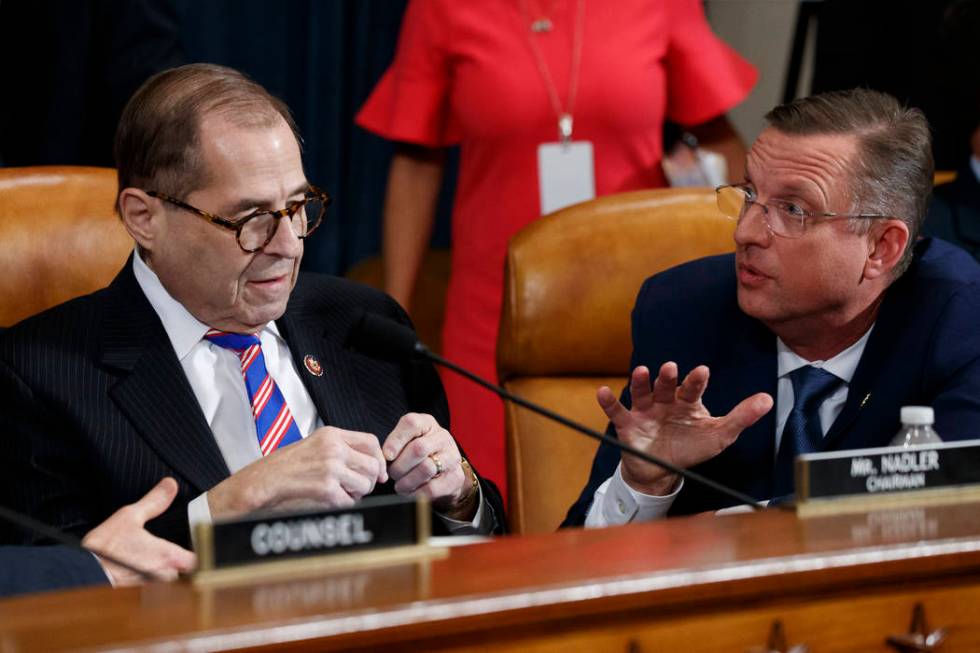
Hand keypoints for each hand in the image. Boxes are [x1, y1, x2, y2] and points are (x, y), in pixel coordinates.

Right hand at [81, 477, 195, 585]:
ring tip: (146, 564)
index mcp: (167, 556)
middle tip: (162, 555)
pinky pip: (150, 592)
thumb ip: (154, 502)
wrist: (78, 576)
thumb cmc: (104, 549)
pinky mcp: (136, 599)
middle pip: (182, 573)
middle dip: (175, 565)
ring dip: (160, 575)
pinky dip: (146, 585)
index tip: (191, 548)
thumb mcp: (128, 518)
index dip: (197, 555)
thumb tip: (170, 485)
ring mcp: (150, 590)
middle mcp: (163, 576)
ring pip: (166, 584)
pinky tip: (135, 574)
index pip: (196, 560)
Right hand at [207, 427, 387, 518]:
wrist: (262, 481)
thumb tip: (374, 465)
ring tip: (341, 493)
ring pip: (365, 485)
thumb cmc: (285, 466)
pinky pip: (350, 501)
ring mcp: (330, 469)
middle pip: (373, 466)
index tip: (378, 472)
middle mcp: (334, 449)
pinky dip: (343, 504)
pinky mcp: (326, 489)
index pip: (372, 442)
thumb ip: (341, 449)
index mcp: (331, 435)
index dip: (379, 459)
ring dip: (357, 494)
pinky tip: (329, 500)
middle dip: (370, 481)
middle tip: (358, 487)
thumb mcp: (314, 444)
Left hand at [383, 413, 476, 519]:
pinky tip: (410, 492)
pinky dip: (415, 493)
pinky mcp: (454, 478)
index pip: (412, 423)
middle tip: (392, 474)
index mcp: (428, 423)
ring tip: (400, 485)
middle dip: (400, 465)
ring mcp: (451, 458)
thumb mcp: (407, 441)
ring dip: (406, 481)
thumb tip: (384, 457)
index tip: (387, 456)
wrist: (445, 470)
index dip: (396, 441)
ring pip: (426, 468)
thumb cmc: (419, 453)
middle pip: (419, 448)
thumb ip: (394, 443)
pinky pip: (432, 488)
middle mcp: (442, 437)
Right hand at [598, 362, 771, 494]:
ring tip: (642, 371)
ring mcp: (646, 412)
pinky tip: (603, 393)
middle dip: (668, 377)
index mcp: (688, 402)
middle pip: (666, 386)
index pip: (693, 388)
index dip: (696, 380)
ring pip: (642, 393)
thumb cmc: (692, 447)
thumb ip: (742, 417)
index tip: (702, 371)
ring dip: (641, 382)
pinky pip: (616, 411)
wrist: (661, 472)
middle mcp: (666, 402)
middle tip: (670, 368)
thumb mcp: (720, 435)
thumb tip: (768, 399)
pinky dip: (608, 402)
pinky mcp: (628, 425)